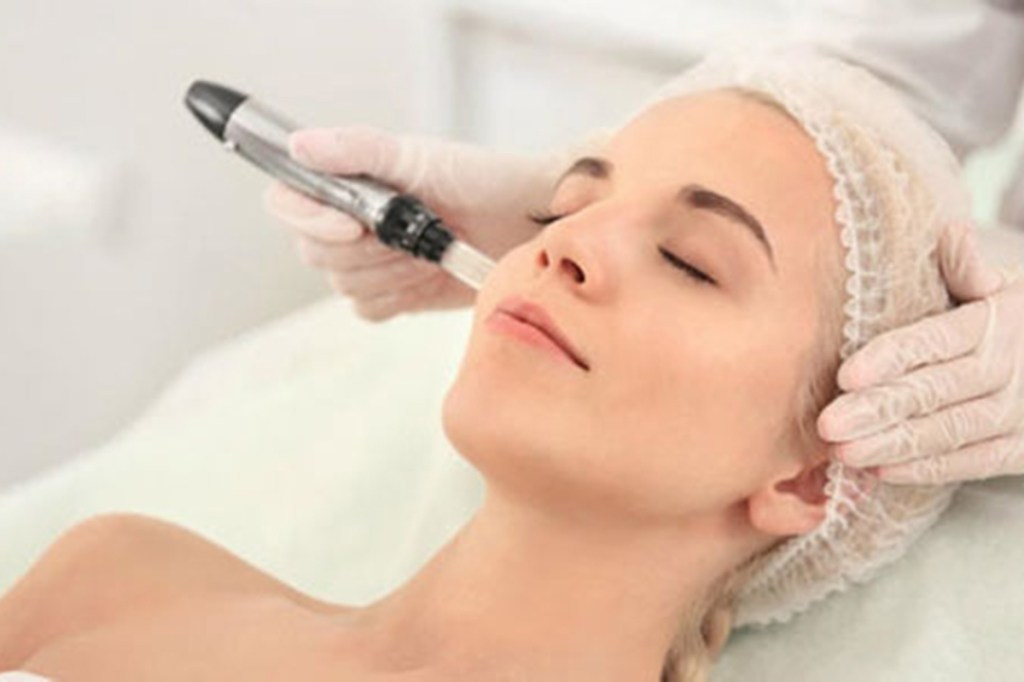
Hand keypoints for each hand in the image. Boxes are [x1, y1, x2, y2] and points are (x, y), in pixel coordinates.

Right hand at [263, 126, 589, 320]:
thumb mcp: (418, 156)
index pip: (287, 202)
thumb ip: (357, 150)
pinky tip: (428, 275)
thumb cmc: (480, 179)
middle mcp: (349, 221)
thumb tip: (299, 145)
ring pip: (344, 284)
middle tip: (415, 230)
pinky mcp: (392, 295)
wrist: (526, 224)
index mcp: (347, 181)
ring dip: (390, 271)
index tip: (355, 224)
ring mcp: (370, 261)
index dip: (310, 219)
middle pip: (314, 252)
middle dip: (367, 248)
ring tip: (429, 247)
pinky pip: (369, 309)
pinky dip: (398, 296)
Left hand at [818, 222, 1023, 484]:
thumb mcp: (997, 285)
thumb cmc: (1007, 318)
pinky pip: (970, 462)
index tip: (847, 374)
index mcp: (994, 322)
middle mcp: (1009, 368)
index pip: (936, 340)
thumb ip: (966, 267)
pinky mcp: (1019, 450)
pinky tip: (880, 469)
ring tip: (844, 452)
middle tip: (829, 424)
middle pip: (936, 391)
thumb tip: (949, 233)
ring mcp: (1017, 413)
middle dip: (880, 409)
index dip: (892, 358)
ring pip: (950, 431)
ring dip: (895, 444)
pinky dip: (925, 468)